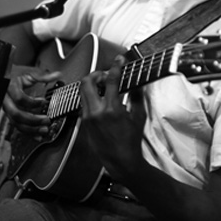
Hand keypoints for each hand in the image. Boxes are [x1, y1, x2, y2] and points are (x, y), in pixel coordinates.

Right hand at [2, 65, 60, 137]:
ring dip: (31, 129)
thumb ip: (42, 75)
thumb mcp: (29, 72)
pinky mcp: (10, 115)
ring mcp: (7, 109)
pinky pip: (17, 126)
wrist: (4, 77)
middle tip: (46, 120)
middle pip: (16, 114)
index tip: (44, 101)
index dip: (32, 102)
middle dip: (32, 120)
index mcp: (10, 88)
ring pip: (16, 123)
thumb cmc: (15, 74)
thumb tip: (56, 75)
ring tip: (44, 130)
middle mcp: (6, 100)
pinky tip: (37, 136)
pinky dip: (27, 132)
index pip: (19, 98)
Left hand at [80, 56, 146, 179]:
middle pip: (87, 82)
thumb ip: (137, 97)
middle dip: (96, 73)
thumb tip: (137, 83)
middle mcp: (96, 112)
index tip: (119, 59)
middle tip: (106, 74)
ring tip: (102, 85)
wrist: (120, 160)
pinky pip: (83, 103)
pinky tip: (100, 99)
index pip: (111, 80)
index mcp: (112, 109)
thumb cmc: (131, 141)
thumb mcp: (138, 117)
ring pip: (82, 91)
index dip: (116, 66)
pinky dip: (90, 96)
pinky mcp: (84, 122)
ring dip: (91, 84)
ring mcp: (87, 117)